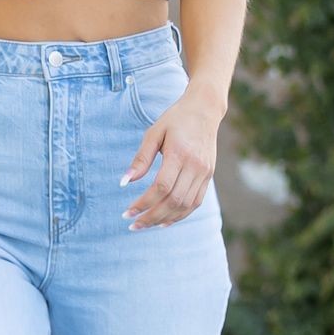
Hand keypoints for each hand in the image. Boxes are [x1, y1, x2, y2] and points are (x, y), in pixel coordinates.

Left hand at [121, 86, 222, 229]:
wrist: (205, 110)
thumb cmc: (175, 119)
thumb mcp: (154, 133)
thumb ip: (140, 159)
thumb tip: (124, 183)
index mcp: (179, 153)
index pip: (161, 187)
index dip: (144, 203)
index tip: (128, 212)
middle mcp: (195, 166)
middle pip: (173, 200)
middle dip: (151, 216)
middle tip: (133, 224)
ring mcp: (204, 172)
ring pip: (185, 205)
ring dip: (164, 219)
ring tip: (145, 224)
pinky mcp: (208, 176)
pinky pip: (195, 202)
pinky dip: (180, 215)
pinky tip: (165, 221)